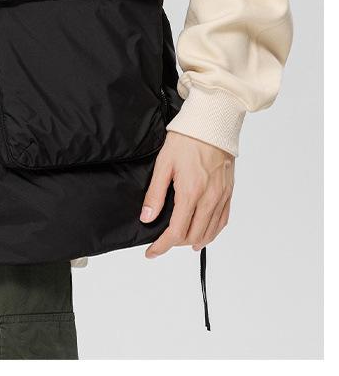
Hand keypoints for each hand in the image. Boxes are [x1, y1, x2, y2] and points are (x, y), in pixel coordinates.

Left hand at [140, 131, 233, 257]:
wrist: (212, 122)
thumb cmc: (186, 139)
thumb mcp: (163, 164)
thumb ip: (155, 194)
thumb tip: (147, 217)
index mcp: (191, 192)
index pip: (176, 232)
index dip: (162, 246)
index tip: (151, 252)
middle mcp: (209, 198)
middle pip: (194, 236)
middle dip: (176, 243)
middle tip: (163, 241)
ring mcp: (222, 196)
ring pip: (210, 232)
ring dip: (195, 240)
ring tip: (181, 241)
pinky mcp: (229, 192)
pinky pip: (223, 220)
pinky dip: (212, 232)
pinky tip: (204, 232)